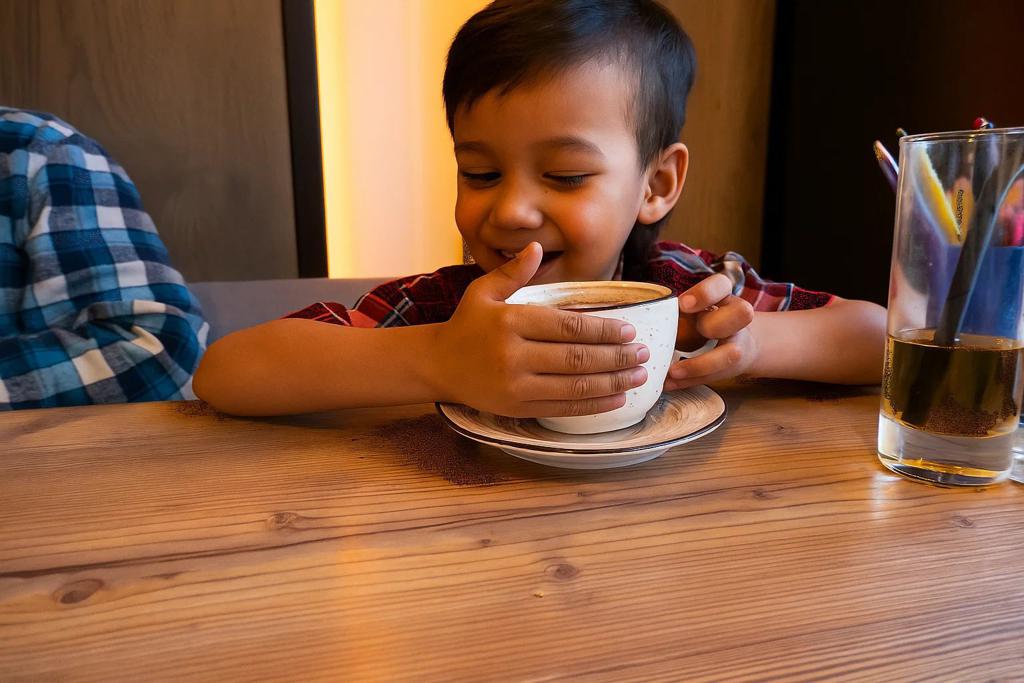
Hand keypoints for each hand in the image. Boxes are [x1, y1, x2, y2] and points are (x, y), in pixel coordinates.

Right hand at [432, 243, 649, 416]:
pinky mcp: (517, 408)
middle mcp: (513, 355)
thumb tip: (537, 246)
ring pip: (575, 386)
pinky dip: (594, 405)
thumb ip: (513, 271)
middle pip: (577, 358)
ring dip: (612, 382)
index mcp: (510, 322)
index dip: (603, 330)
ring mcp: (515, 385)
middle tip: (644, 353)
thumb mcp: (483, 292)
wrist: (437, 365)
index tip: (630, 329)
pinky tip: (616, 398)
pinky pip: (563, 408)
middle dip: (617, 357)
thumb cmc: (466, 324)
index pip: (568, 327)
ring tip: (639, 375)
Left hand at [666, 273, 756, 389]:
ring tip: (674, 371)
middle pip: (742, 313)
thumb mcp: (694, 309)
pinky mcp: (733, 366)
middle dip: (713, 325)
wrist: (737, 342)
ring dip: (700, 365)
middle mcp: (736, 317)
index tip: (683, 305)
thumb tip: (636, 323)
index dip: (705, 294)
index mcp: (722, 296)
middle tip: (693, 332)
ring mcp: (738, 342)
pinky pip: (715, 376)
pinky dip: (689, 381)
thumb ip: (675, 312)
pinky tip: (670, 383)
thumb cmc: (704, 320)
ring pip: (732, 354)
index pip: (722, 285)